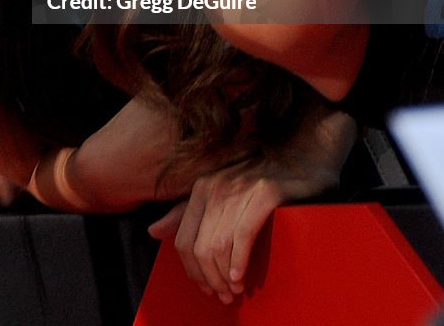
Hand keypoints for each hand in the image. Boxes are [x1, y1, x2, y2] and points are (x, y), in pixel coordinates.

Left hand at [148, 109, 355, 303]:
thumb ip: (185, 213)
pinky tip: (241, 277)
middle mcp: (215, 187)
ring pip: (220, 245)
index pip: (184, 240)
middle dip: (210, 280)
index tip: (207, 290)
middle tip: (223, 298)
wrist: (301, 154)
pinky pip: (244, 234)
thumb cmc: (261, 177)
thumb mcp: (219, 193)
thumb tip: (152, 232)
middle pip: (201, 248)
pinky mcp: (266, 192)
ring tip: (234, 292)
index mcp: (200, 188)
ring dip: (225, 277)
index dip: (193, 271)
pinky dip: (240, 260)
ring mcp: (240, 188)